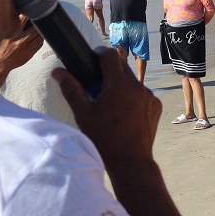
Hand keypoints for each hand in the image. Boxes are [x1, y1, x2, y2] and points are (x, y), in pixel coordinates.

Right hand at [0, 17, 43, 69]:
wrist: (0, 63)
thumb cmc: (1, 48)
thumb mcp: (4, 35)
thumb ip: (12, 27)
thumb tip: (20, 16)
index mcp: (13, 35)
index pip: (23, 20)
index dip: (29, 14)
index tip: (33, 11)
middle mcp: (20, 41)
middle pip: (35, 30)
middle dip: (39, 24)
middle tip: (41, 20)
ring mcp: (26, 49)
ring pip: (40, 38)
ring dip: (42, 33)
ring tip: (43, 29)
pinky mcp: (30, 54)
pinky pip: (39, 45)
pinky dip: (41, 40)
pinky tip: (40, 37)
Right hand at [53, 47, 161, 163]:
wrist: (130, 162)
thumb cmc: (104, 139)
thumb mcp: (83, 114)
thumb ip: (71, 89)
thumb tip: (58, 72)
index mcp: (118, 86)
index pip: (110, 55)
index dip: (100, 53)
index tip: (92, 58)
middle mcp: (137, 87)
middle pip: (122, 67)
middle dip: (109, 71)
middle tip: (97, 85)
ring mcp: (149, 96)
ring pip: (132, 81)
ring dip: (121, 85)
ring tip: (111, 103)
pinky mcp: (156, 105)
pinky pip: (143, 93)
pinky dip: (133, 97)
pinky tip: (124, 113)